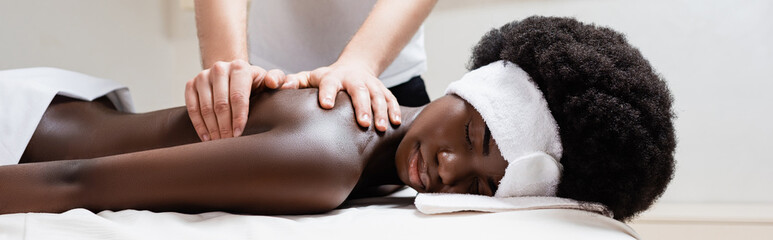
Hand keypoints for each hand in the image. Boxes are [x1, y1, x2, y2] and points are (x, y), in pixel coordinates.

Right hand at [185, 60, 285, 140]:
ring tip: (218, 143)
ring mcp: (203, 75)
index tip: (239, 134)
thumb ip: (278, 80)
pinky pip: (191, 107)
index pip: (238, 97)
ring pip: (205, 107)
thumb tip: (274, 83)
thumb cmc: (253, 82)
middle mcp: (220, 68)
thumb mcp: (268, 80)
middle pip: (220, 104)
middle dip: (225, 127)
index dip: (238, 118)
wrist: (232, 74)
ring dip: (212, 128)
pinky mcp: (191, 84)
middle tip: (228, 143)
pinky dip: (199, 124)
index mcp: (240, 67)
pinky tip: (206, 137)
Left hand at [283, 61, 401, 131]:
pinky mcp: (383, 90)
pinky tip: (395, 123)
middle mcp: (354, 80)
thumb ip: (296, 82)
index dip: (327, 93)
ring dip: (380, 112)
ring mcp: (371, 84)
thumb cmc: (329, 79)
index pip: (329, 84)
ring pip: (378, 96)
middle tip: (362, 123)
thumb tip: (277, 85)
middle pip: (359, 91)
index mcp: (334, 78)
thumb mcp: (312, 77)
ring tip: (381, 127)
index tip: (326, 105)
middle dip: (362, 107)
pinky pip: (391, 99)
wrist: (355, 67)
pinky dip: (395, 110)